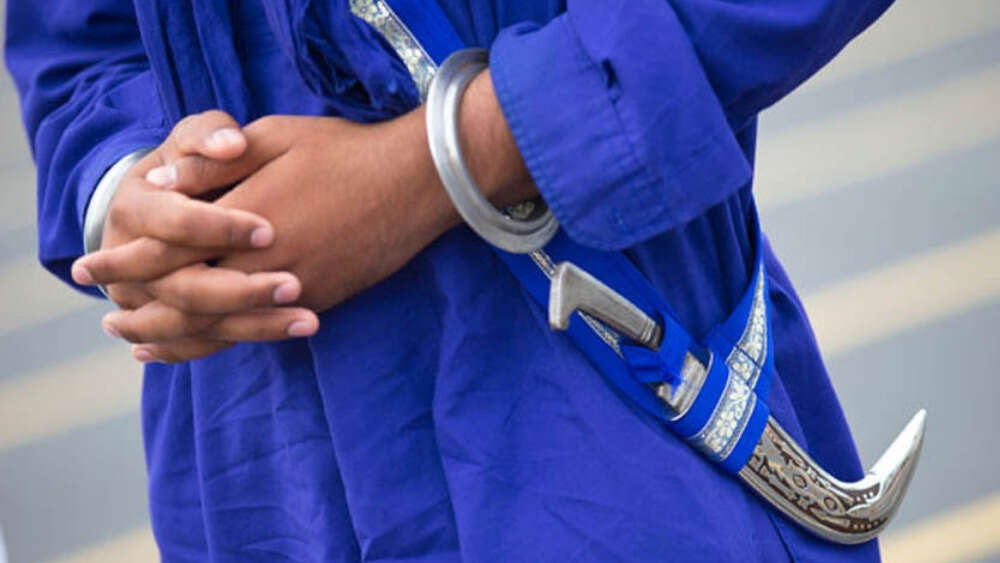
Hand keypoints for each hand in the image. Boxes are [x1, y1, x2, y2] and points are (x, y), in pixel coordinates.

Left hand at [80, 71, 533, 361]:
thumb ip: (213, 164)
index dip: (121, 261)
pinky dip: (221, 345)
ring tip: (138, 346)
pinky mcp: (319, 303)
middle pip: (184, 304)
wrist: (417, 183)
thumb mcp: (274, 137)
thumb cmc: (344, 151)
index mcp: (243, 222)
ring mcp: (295, 293)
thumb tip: (159, 182)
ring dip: (173, 341)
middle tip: (107, 318)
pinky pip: (259, 335)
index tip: (87, 266)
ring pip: (220, 330)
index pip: (165, 252)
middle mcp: (264, 268)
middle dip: (139, 314)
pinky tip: (204, 347)